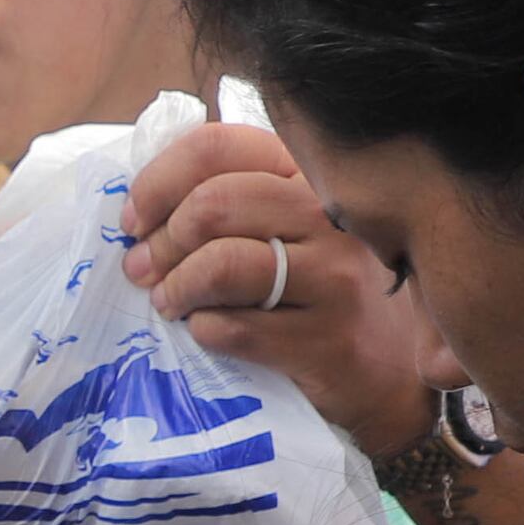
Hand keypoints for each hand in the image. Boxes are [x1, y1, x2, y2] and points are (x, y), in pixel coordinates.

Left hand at [123, 120, 457, 460]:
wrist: (389, 378)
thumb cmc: (319, 297)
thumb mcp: (286, 233)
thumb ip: (230, 206)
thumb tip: (139, 211)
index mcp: (307, 177)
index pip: (219, 145)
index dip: (158, 180)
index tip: (134, 220)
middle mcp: (328, 216)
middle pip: (214, 204)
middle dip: (161, 241)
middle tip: (141, 272)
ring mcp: (335, 277)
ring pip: (223, 263)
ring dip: (177, 287)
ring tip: (168, 303)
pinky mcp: (329, 341)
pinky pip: (237, 328)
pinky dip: (204, 330)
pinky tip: (206, 332)